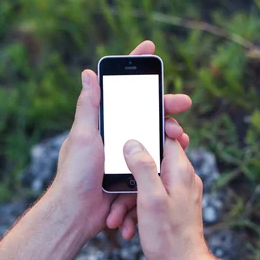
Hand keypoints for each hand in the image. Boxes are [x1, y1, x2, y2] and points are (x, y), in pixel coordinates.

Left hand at [49, 40, 191, 240]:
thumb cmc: (76, 174)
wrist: (78, 213)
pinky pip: (153, 159)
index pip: (119, 89)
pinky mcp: (132, 172)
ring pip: (153, 136)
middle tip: (184, 103)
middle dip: (165, 105)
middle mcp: (113, 133)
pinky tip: (177, 153)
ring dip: (169, 131)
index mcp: (101, 122)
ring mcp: (124, 152)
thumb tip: (88, 73)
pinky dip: (166, 155)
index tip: (149, 47)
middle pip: (143, 112)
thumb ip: (88, 107)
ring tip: (180, 134)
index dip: (134, 68)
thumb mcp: (83, 136)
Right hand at [122, 137, 209, 259]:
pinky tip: (127, 229)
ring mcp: (178, 193)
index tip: (128, 138)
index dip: (147, 135)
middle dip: (128, 180)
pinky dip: (137, 212)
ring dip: (128, 201)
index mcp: (180, 170)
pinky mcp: (173, 208)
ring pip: (146, 186)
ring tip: (115, 220)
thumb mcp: (150, 198)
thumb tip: (133, 143)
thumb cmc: (168, 236)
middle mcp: (182, 178)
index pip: (166, 138)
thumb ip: (143, 167)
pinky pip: (150, 201)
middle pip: (150, 164)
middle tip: (113, 195)